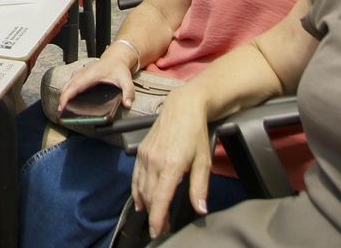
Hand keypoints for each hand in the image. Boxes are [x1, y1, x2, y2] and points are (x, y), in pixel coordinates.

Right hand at [59, 50, 136, 110]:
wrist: (116, 58)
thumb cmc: (118, 69)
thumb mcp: (126, 80)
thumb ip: (128, 93)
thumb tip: (127, 104)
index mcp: (91, 75)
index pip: (75, 86)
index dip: (66, 96)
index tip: (62, 105)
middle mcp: (83, 73)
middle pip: (67, 86)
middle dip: (62, 98)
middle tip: (61, 111)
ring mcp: (80, 73)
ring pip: (67, 84)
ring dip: (63, 94)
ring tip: (63, 107)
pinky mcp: (80, 74)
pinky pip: (69, 82)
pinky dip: (66, 90)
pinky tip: (68, 98)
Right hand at [131, 91, 212, 238]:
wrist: (182, 108)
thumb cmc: (195, 133)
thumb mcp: (203, 162)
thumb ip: (199, 187)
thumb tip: (200, 209)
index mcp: (171, 166)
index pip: (159, 200)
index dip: (157, 219)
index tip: (157, 232)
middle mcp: (154, 162)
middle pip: (149, 197)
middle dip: (154, 215)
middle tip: (162, 227)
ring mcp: (145, 156)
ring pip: (140, 188)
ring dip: (146, 205)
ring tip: (154, 216)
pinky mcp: (141, 152)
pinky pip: (136, 177)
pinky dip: (137, 191)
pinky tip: (141, 200)